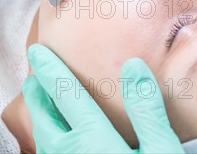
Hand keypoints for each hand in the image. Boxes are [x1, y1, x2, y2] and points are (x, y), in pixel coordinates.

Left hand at [22, 44, 183, 152]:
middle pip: (44, 118)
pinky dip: (46, 144)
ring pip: (42, 141)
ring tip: (40, 104)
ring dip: (38, 118)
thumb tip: (132, 66)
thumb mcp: (162, 152)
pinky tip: (55, 143)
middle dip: (37, 94)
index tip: (39, 52)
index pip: (67, 95)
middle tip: (34, 77)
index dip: (52, 70)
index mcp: (93, 140)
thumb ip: (146, 109)